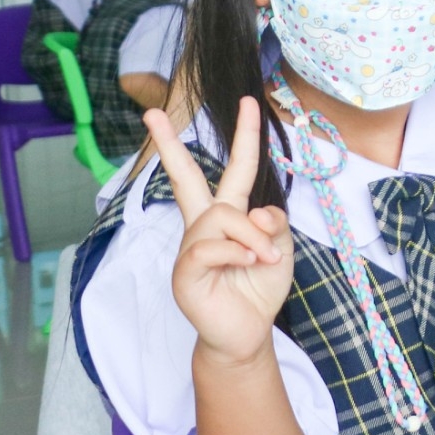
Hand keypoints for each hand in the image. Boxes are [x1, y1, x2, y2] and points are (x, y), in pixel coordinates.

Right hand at [147, 102, 293, 366]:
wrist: (246, 332)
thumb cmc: (259, 287)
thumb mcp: (282, 248)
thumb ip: (275, 223)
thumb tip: (258, 211)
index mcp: (229, 214)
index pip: (237, 169)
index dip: (245, 136)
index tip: (249, 101)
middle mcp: (204, 225)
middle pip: (185, 178)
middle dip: (169, 145)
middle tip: (152, 113)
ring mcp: (190, 247)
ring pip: (221, 216)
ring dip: (252, 235)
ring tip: (263, 257)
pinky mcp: (184, 271)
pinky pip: (209, 246)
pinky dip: (237, 252)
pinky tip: (246, 264)